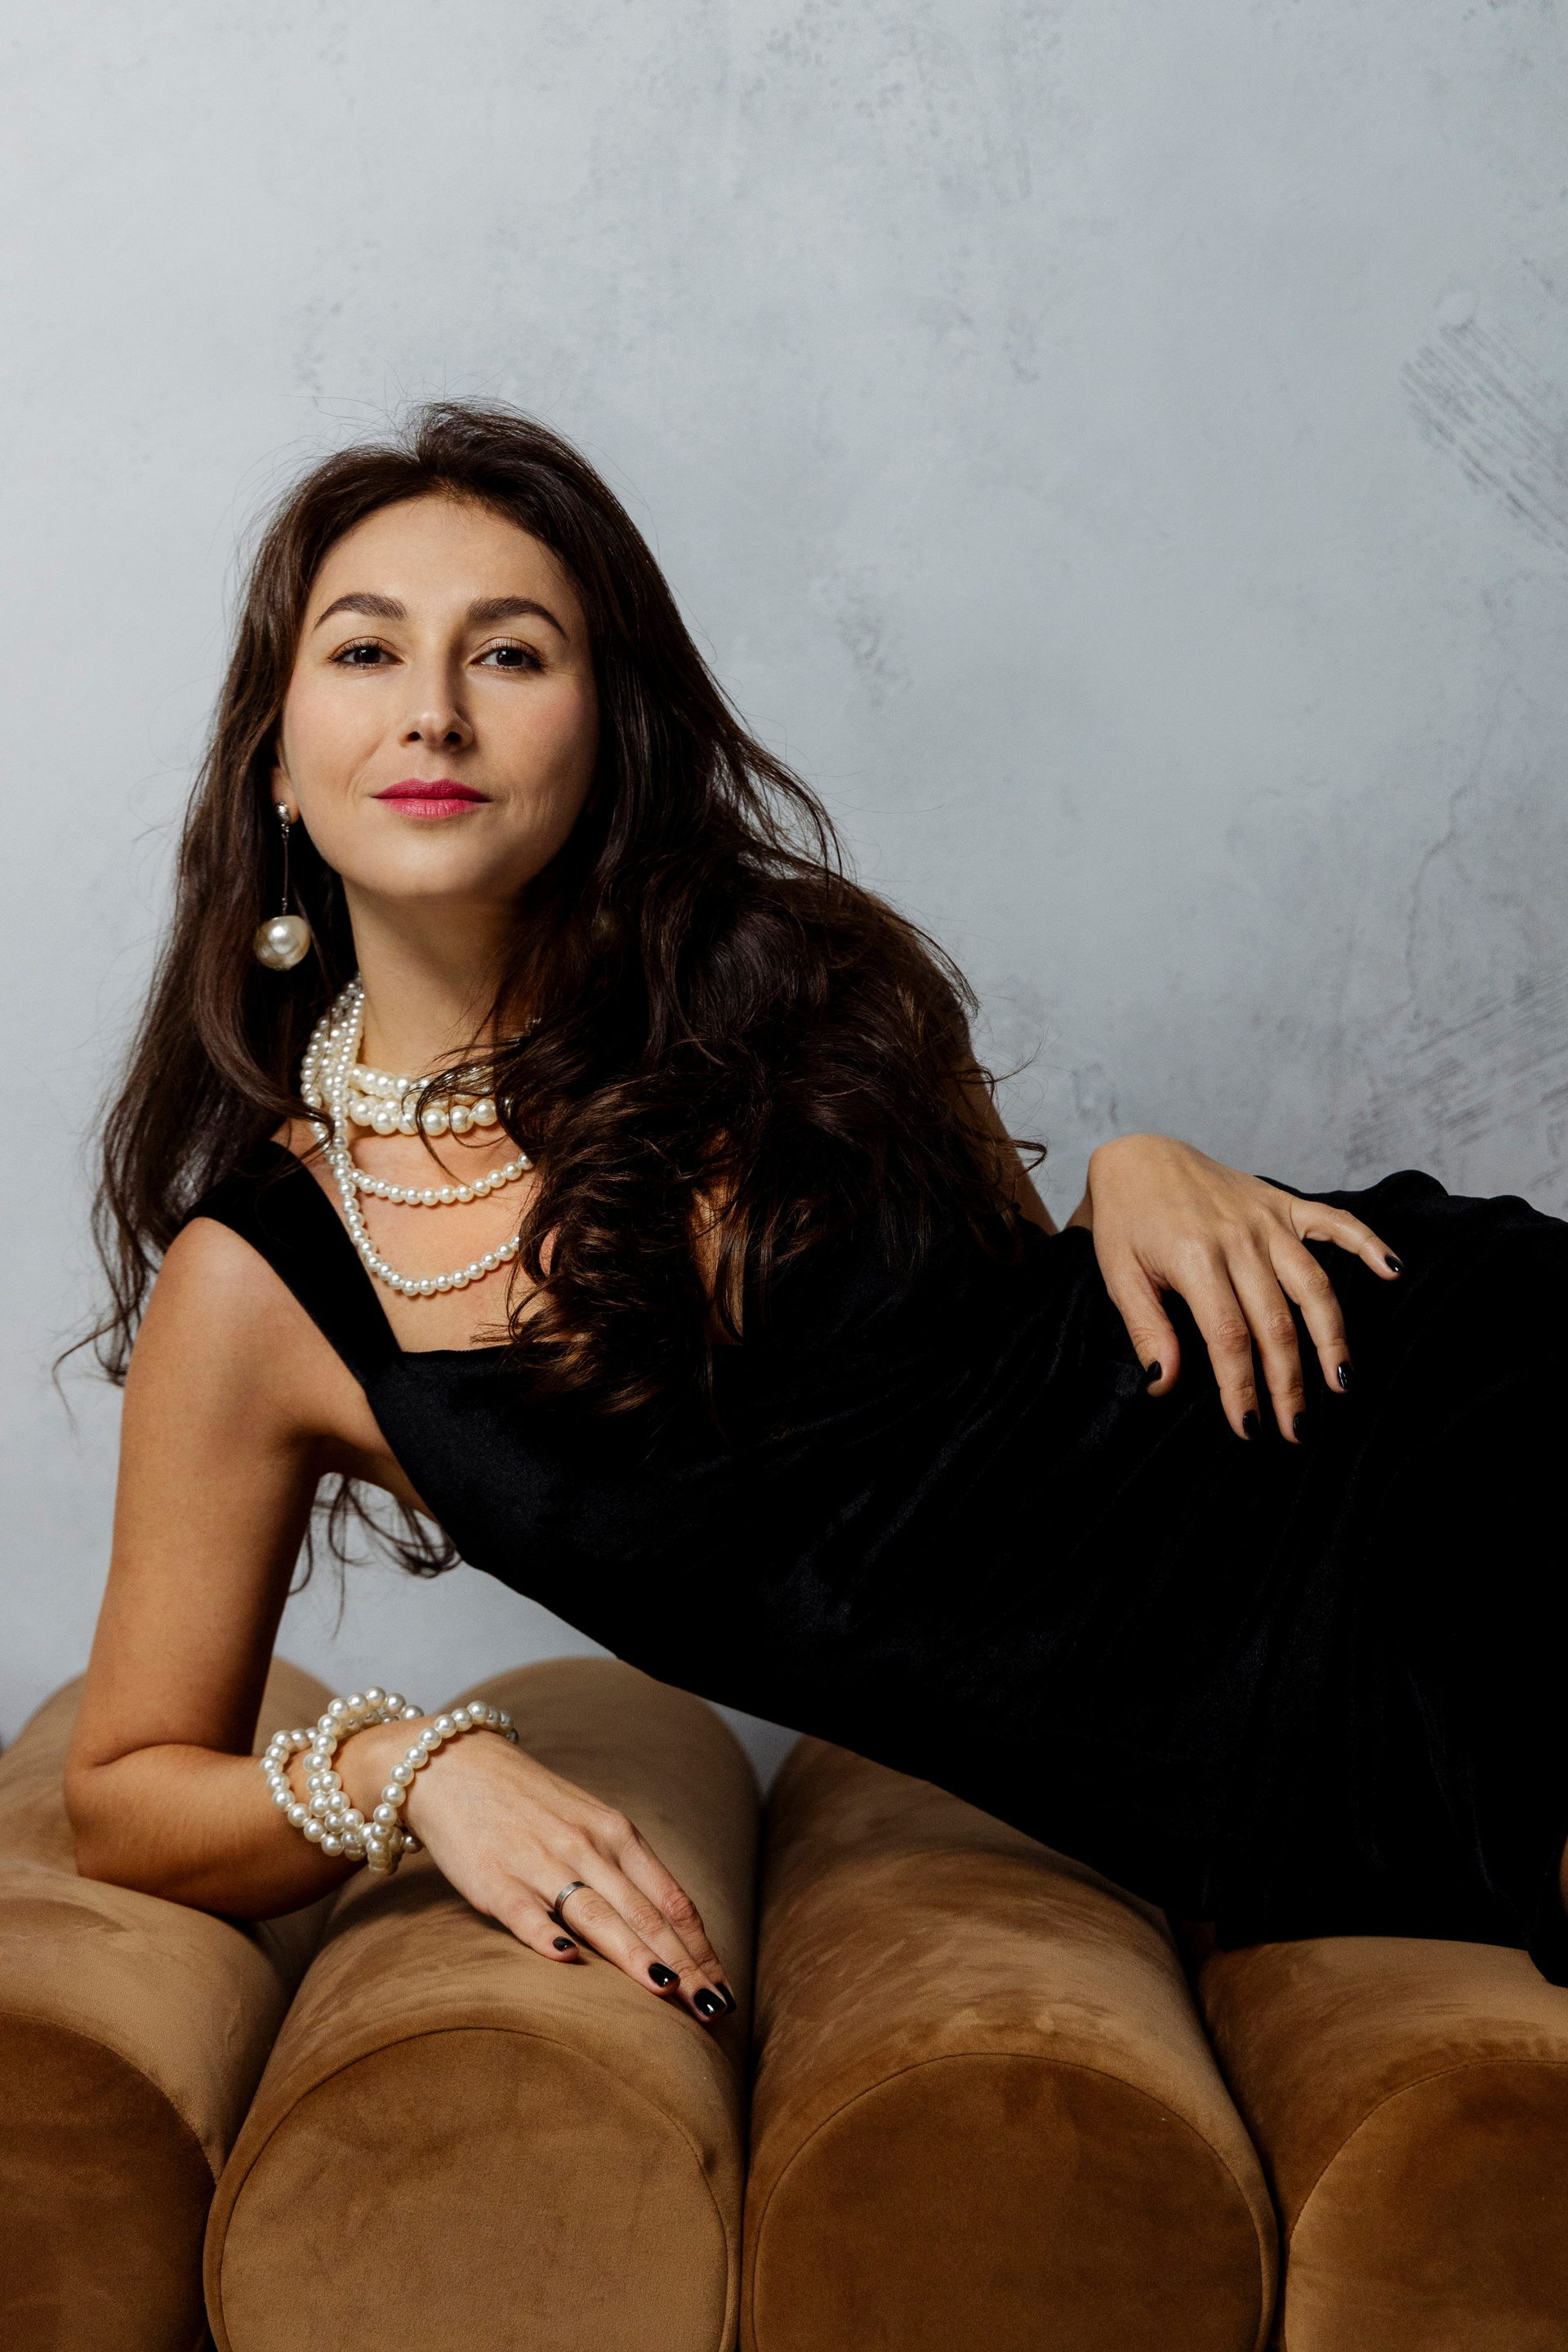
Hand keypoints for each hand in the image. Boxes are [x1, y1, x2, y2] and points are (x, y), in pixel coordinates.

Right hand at [333, 1718, 735, 2023]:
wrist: (455, 1765)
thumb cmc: (531, 1805)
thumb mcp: (589, 1824)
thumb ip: (624, 1869)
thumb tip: (671, 1930)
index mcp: (615, 1834)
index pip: (671, 1899)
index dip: (701, 1947)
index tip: (725, 1990)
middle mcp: (585, 1847)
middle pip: (644, 1914)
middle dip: (683, 1965)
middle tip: (713, 2009)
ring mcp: (539, 1863)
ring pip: (596, 1915)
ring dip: (634, 1956)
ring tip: (668, 1992)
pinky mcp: (493, 1879)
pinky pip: (524, 1911)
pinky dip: (544, 1935)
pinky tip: (566, 1961)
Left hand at [1073, 1134, 1401, 1442]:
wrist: (1138, 1158)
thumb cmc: (1125, 1221)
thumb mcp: (1118, 1275)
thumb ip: (1146, 1329)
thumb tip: (1164, 1383)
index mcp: (1193, 1258)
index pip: (1229, 1336)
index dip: (1241, 1386)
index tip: (1249, 1427)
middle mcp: (1238, 1238)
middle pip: (1276, 1322)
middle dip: (1289, 1382)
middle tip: (1298, 1429)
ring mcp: (1265, 1219)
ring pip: (1312, 1286)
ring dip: (1332, 1338)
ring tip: (1341, 1384)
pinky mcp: (1282, 1203)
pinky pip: (1335, 1222)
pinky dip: (1368, 1243)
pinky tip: (1393, 1272)